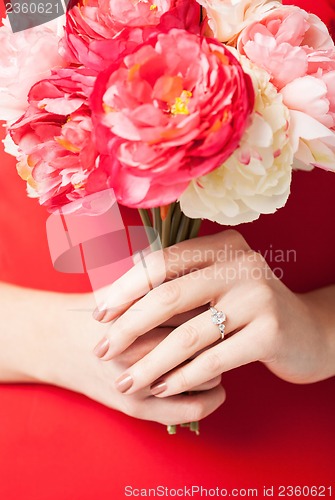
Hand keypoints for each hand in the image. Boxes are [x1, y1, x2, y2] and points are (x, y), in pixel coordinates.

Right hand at [0, 283, 224, 425]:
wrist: (57, 341)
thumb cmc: (96, 309)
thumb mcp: (123, 282)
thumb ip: (156, 270)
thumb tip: (201, 255)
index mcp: (143, 312)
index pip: (199, 308)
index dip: (217, 304)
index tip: (225, 302)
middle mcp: (142, 347)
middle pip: (205, 341)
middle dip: (222, 333)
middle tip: (227, 327)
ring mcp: (139, 381)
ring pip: (204, 375)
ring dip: (219, 365)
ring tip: (220, 355)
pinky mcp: (138, 407)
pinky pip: (189, 409)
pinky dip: (211, 400)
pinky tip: (218, 388)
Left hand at [93, 230, 334, 399]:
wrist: (307, 332)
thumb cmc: (247, 309)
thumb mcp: (216, 286)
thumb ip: (178, 285)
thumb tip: (114, 302)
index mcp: (222, 245)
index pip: (161, 263)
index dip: (125, 289)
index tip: (99, 315)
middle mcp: (241, 264)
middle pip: (169, 296)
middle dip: (128, 326)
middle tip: (102, 350)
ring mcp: (258, 296)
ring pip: (188, 334)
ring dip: (150, 363)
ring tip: (126, 381)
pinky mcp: (270, 332)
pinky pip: (214, 360)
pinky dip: (182, 377)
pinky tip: (162, 388)